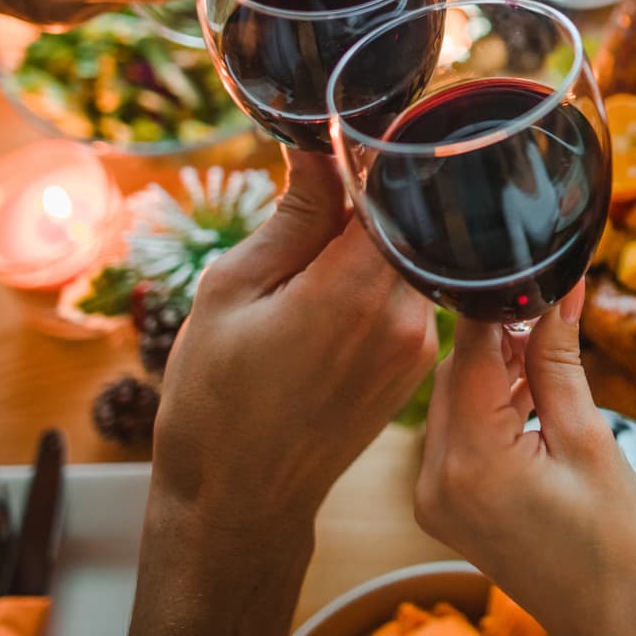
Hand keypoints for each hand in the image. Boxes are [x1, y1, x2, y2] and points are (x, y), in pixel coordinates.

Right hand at [154, 151, 438, 526]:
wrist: (239, 501)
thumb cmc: (216, 400)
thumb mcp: (232, 290)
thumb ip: (293, 214)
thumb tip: (324, 148)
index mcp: (358, 290)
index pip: (397, 190)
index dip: (372, 155)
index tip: (341, 134)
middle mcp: (406, 317)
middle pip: (405, 223)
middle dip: (361, 201)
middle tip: (308, 198)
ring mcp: (419, 346)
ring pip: (405, 259)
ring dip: (365, 246)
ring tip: (304, 264)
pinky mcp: (416, 367)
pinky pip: (404, 298)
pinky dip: (372, 284)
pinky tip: (323, 303)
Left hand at [416, 290, 635, 635]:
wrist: (606, 620)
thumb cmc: (612, 543)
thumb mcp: (589, 440)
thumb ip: (559, 361)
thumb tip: (559, 291)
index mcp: (473, 461)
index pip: (471, 351)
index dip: (501, 305)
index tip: (530, 274)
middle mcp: (435, 478)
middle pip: (456, 372)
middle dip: (501, 337)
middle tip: (550, 314)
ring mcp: (431, 495)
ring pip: (453, 398)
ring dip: (495, 371)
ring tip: (547, 360)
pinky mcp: (441, 503)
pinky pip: (455, 431)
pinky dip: (487, 406)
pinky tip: (529, 397)